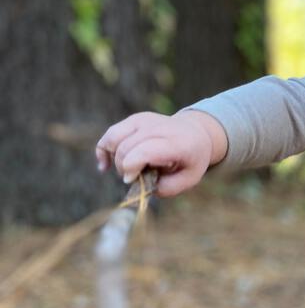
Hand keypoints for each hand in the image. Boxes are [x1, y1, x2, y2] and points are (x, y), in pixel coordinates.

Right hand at [95, 109, 226, 196]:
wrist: (197, 133)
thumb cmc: (192, 160)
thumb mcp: (190, 179)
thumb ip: (167, 188)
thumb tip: (142, 188)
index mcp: (176, 143)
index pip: (143, 152)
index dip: (131, 168)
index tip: (132, 180)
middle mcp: (159, 127)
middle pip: (126, 148)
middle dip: (124, 168)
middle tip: (136, 178)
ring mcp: (144, 120)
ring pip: (114, 139)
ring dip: (115, 159)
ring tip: (128, 170)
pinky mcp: (134, 119)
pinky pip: (110, 135)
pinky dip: (104, 150)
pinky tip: (106, 166)